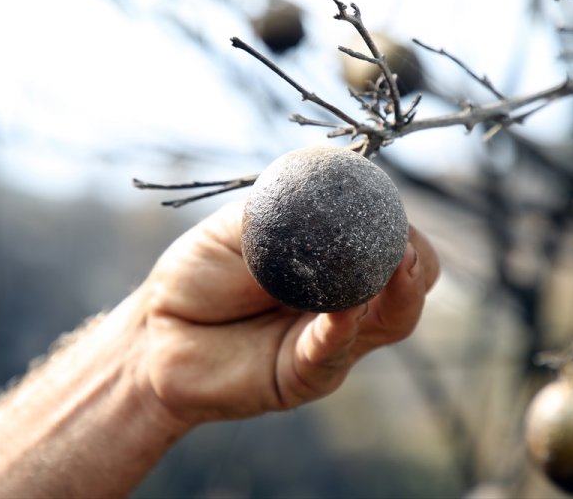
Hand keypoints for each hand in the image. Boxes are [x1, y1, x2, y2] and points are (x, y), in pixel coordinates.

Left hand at [138, 201, 438, 426]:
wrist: (156, 330)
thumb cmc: (200, 273)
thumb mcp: (239, 226)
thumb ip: (282, 211)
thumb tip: (330, 197)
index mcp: (337, 259)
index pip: (395, 242)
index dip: (402, 227)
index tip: (392, 210)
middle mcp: (347, 301)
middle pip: (409, 286)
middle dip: (416, 263)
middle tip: (404, 246)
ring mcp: (331, 341)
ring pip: (390, 322)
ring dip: (399, 293)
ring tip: (400, 265)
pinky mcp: (304, 376)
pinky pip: (332, 352)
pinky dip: (342, 328)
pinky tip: (344, 311)